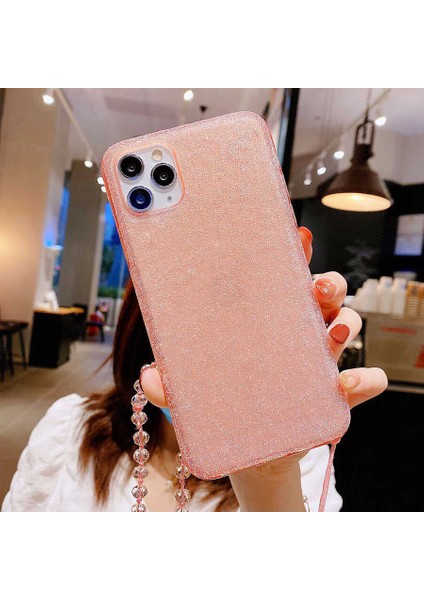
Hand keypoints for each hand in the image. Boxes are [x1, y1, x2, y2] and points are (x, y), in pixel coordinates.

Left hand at [140, 227, 387, 507]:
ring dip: (348, 322)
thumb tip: (151, 377)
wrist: (251, 453)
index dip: (294, 255)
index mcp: (268, 319)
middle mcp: (299, 332)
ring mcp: (322, 362)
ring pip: (348, 324)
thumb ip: (174, 384)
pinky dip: (362, 381)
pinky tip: (349, 385)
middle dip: (327, 283)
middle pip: (324, 294)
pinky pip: (362, 383)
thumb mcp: (196, 392)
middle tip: (315, 286)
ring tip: (335, 332)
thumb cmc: (227, 404)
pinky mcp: (336, 396)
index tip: (296, 238)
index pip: (284, 278)